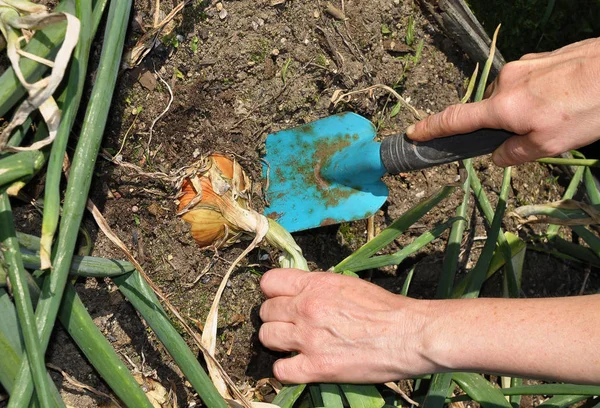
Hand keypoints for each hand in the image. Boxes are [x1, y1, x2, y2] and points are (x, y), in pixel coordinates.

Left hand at [258, 269, 432, 382]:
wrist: (407, 334)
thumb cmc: (384, 309)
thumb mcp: (347, 284)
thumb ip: (318, 286)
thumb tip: (299, 291)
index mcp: (315, 285)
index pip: (269, 283)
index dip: (273, 292)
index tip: (280, 299)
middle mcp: (306, 308)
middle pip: (265, 311)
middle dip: (275, 317)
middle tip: (290, 324)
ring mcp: (308, 339)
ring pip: (267, 337)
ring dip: (277, 341)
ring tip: (293, 344)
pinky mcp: (316, 367)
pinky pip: (281, 370)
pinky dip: (286, 369)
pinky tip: (299, 365)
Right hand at [406, 37, 599, 166]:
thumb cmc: (587, 108)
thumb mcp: (550, 144)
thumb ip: (515, 153)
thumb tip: (497, 156)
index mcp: (503, 106)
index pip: (456, 119)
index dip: (431, 128)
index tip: (413, 133)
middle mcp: (505, 81)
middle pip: (490, 110)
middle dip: (503, 125)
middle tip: (534, 134)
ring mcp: (522, 65)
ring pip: (511, 96)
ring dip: (524, 109)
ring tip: (558, 114)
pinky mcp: (539, 57)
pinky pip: (527, 81)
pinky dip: (537, 95)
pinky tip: (563, 98)